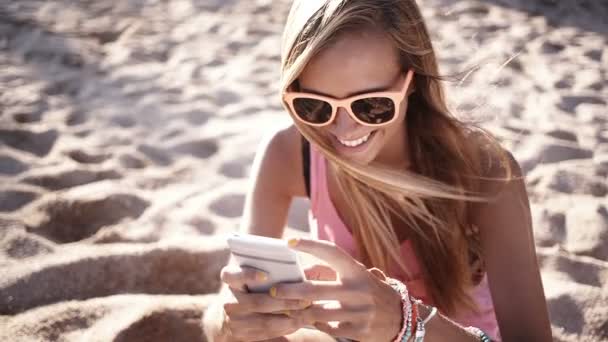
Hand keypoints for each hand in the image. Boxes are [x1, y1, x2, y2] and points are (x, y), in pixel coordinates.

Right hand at [218, 264, 313, 340]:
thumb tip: (294, 265)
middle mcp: (228, 302)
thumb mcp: (249, 276)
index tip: (266, 275)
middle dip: (284, 302)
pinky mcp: (240, 336)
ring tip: (306, 313)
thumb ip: (264, 267)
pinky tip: (297, 323)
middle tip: (305, 299)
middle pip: (257, 302)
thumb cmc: (246, 289)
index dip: (247, 274)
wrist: (223, 319)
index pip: (231, 275)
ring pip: (264, 321)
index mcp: (230, 281)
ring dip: (288, 318)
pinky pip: (265, 334)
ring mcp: (232, 321)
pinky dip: (283, 329)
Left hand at [270, 238, 403, 341]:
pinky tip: (310, 322)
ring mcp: (359, 312)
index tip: (290, 242)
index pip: (331, 253)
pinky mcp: (360, 331)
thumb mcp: (356, 277)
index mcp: (356, 271)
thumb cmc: (370, 292)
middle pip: (314, 290)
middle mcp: (358, 289)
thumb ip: (331, 272)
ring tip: (284, 311)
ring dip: (297, 313)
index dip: (310, 245)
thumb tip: (301, 271)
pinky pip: (328, 329)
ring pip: (317, 313)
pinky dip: (316, 325)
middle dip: (290, 291)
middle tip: (273, 291)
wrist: (402, 319)